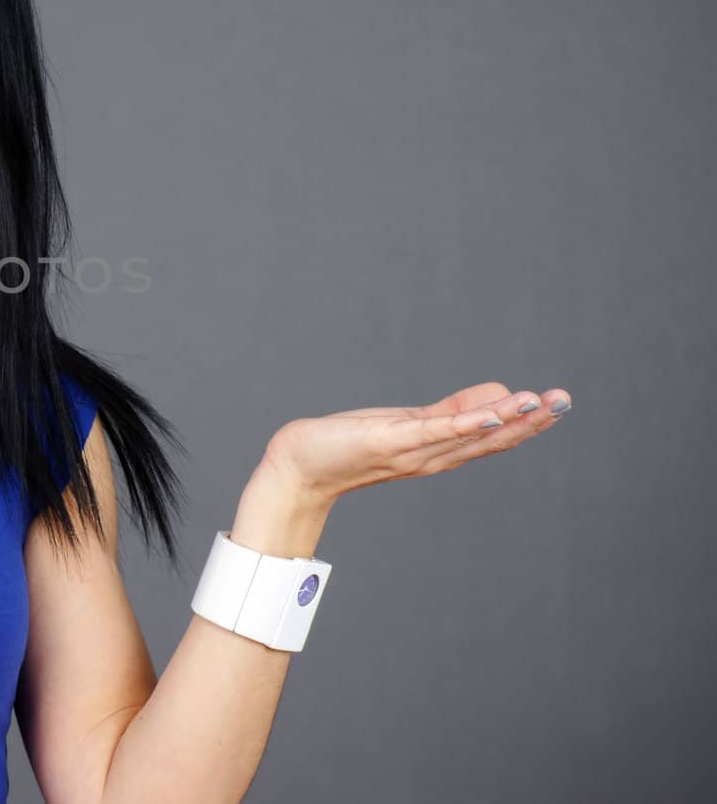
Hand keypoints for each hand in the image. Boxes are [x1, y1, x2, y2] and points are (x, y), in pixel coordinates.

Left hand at [262, 382, 573, 506]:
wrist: (298, 468)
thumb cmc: (346, 445)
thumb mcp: (407, 423)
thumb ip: (450, 412)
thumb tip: (496, 397)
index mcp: (435, 450)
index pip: (489, 436)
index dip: (525, 422)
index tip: (557, 404)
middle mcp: (430, 456)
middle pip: (489, 440)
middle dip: (530, 422)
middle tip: (567, 401)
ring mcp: (412, 450)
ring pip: (469, 436)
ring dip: (508, 421)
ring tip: (542, 403)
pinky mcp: (390, 440)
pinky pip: (435, 431)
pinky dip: (466, 423)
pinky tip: (494, 414)